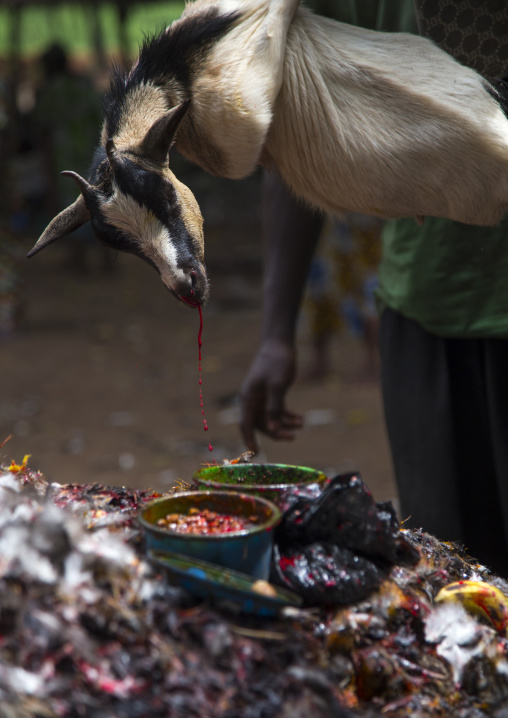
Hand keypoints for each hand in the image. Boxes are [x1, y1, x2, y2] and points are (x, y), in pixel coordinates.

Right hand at [239, 339, 302, 453]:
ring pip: (271, 418)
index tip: (255, 454)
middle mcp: (253, 399)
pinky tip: (301, 419)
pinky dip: (288, 416)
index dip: (249, 440)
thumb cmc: (277, 361)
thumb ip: (274, 408)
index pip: (246, 424)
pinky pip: (278, 410)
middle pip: (260, 424)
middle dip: (275, 433)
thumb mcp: (278, 385)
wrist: (280, 342)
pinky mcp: (272, 393)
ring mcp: (262, 397)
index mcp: (249, 398)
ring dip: (285, 424)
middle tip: (292, 437)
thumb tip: (271, 429)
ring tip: (301, 424)